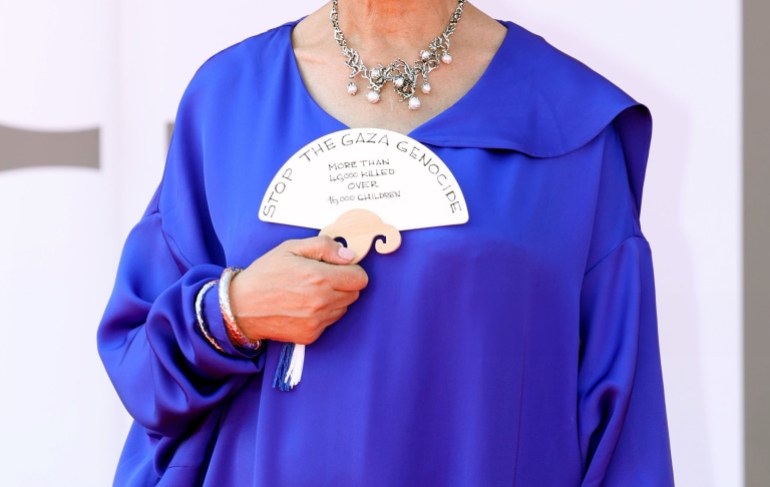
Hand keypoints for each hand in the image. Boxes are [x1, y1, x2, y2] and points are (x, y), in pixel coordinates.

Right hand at [228, 235, 368, 344]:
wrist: (240, 306)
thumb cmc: (264, 274)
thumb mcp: (290, 248)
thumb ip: (324, 247)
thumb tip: (349, 256)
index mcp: (320, 278)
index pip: (360, 278)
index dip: (351, 270)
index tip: (338, 267)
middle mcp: (322, 302)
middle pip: (355, 294)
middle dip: (344, 284)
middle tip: (322, 278)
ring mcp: (317, 321)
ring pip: (343, 308)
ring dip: (334, 299)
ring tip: (310, 292)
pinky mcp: (311, 335)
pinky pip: (329, 322)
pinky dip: (322, 314)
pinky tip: (303, 306)